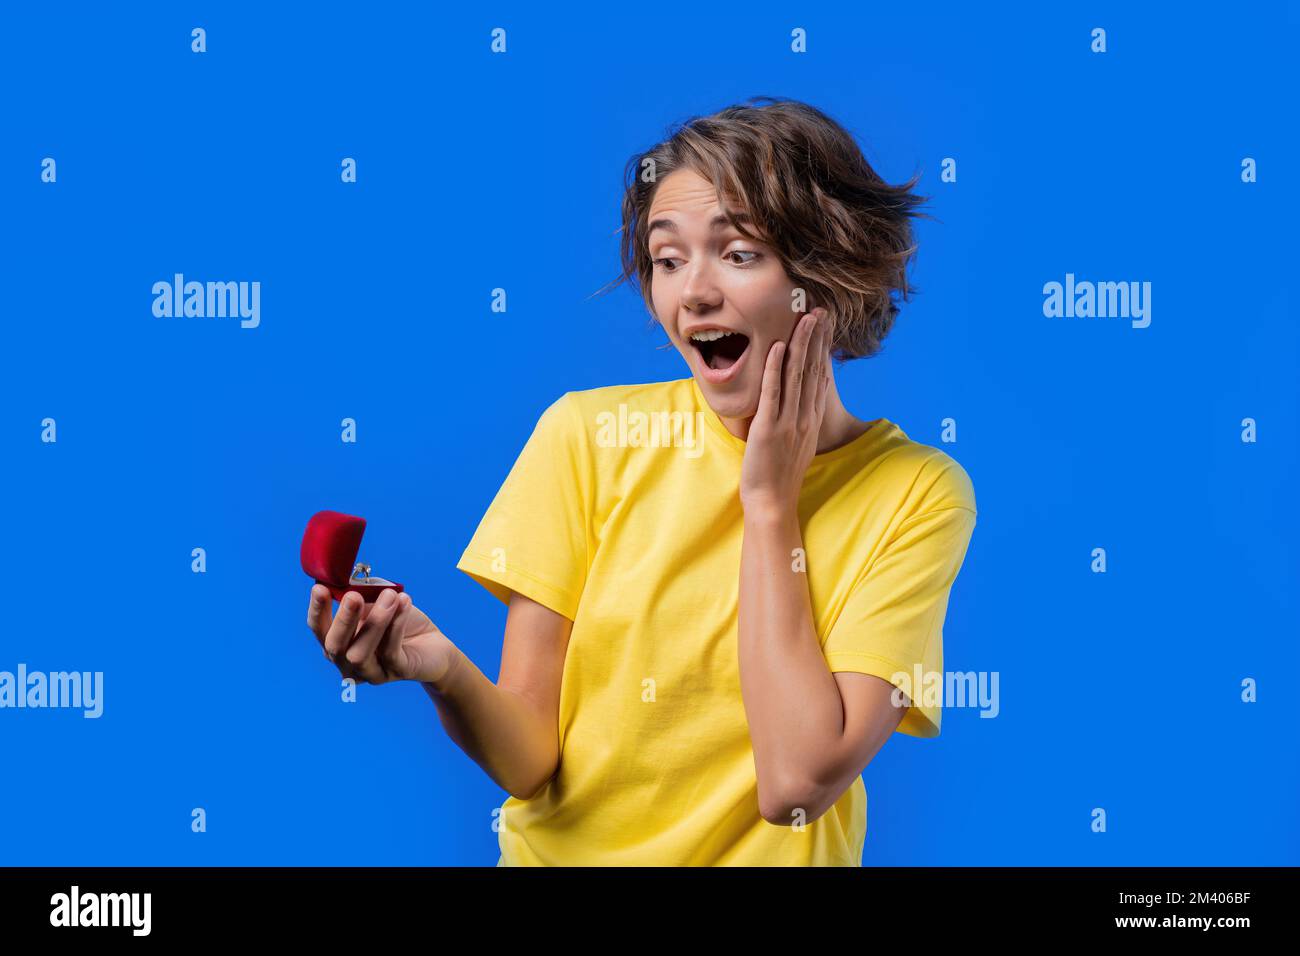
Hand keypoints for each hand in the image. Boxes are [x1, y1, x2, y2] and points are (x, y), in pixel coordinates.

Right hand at [306, 584, 457, 685]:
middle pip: (334, 647)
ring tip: (390, 595)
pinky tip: (404, 603)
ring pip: (360, 654)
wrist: (433, 642)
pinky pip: (390, 651)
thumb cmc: (399, 620)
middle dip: (343, 619)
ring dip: (375, 622)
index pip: (319, 630)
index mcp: (338, 643)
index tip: (319, 588)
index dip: (317, 610)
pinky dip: (396, 625)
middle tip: (353, 596)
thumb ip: (359, 594)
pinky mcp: (396, 673)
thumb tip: (345, 580)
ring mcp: (371, 672)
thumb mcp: (376, 603)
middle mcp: (348, 662)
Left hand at [739, 308, 831, 516]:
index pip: (819, 376)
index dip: (823, 349)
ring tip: (804, 319)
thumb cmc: (779, 476)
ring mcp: (788, 423)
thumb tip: (799, 401)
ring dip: (800, 344)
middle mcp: (805, 418)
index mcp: (811, 420)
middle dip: (816, 338)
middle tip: (819, 310)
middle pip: (812, 370)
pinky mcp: (769, 429)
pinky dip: (773, 368)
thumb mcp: (796, 443)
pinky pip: (772, 393)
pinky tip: (776, 347)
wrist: (773, 504)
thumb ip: (799, 420)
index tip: (825, 325)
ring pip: (796, 376)